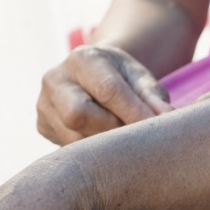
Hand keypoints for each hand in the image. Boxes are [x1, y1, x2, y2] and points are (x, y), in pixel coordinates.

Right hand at [37, 45, 171, 145]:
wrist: (92, 75)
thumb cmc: (121, 77)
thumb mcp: (140, 77)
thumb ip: (153, 96)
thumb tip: (168, 118)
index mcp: (83, 58)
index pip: (107, 89)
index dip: (132, 112)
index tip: (154, 127)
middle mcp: (55, 79)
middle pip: (77, 115)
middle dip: (110, 129)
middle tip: (134, 134)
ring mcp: (43, 105)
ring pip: (72, 136)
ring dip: (102, 145)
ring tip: (123, 140)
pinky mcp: (42, 127)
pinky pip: (67, 146)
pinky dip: (91, 151)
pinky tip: (106, 144)